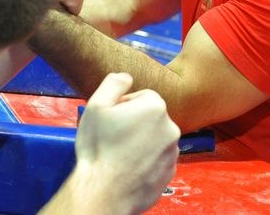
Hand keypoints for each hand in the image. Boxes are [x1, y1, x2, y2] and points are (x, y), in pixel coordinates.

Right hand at [74, 73, 179, 213]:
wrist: (105, 192)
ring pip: (154, 138)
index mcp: (156, 107)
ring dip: (140, 141)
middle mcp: (171, 128)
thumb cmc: (99, 147)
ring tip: (119, 153)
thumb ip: (114, 83)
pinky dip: (145, 160)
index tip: (111, 119)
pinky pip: (157, 158)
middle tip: (113, 136)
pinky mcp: (170, 173)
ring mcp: (173, 153)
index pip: (142, 96)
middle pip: (150, 117)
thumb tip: (127, 77)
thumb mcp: (96, 105)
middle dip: (133, 122)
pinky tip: (127, 167)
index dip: (123, 105)